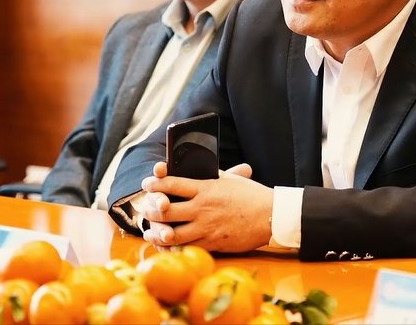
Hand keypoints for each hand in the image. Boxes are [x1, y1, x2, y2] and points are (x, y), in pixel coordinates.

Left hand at [138, 161, 270, 252]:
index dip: (156, 183)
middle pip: (167, 210)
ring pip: (173, 233)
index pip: (173, 184)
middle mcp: (202, 208)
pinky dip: (174, 248)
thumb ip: (214, 175)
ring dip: (157, 233)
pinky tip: (167, 247)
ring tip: (149, 232)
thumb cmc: (253, 196)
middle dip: (152, 210)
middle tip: (145, 210)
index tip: (147, 183)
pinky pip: (188, 248)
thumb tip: (201, 167)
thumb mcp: (231, 180)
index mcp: (206, 188)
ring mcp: (207, 228)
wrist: (271, 216)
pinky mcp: (213, 243)